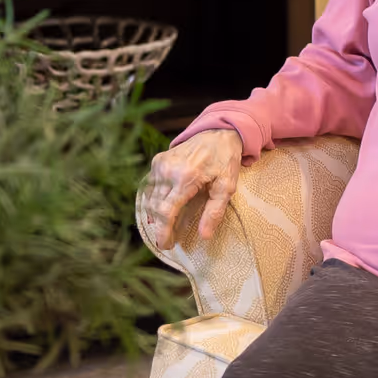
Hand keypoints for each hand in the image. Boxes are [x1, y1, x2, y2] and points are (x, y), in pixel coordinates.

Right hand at [141, 128, 244, 249]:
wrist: (217, 133)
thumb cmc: (224, 160)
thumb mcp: (227, 186)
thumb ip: (214, 212)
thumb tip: (204, 236)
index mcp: (186, 178)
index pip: (166, 212)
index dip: (163, 231)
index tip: (165, 245)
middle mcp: (168, 171)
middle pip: (155, 208)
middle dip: (159, 227)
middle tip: (168, 240)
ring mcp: (160, 164)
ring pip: (150, 198)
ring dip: (155, 215)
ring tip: (166, 227)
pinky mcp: (157, 161)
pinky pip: (150, 186)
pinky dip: (153, 200)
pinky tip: (162, 209)